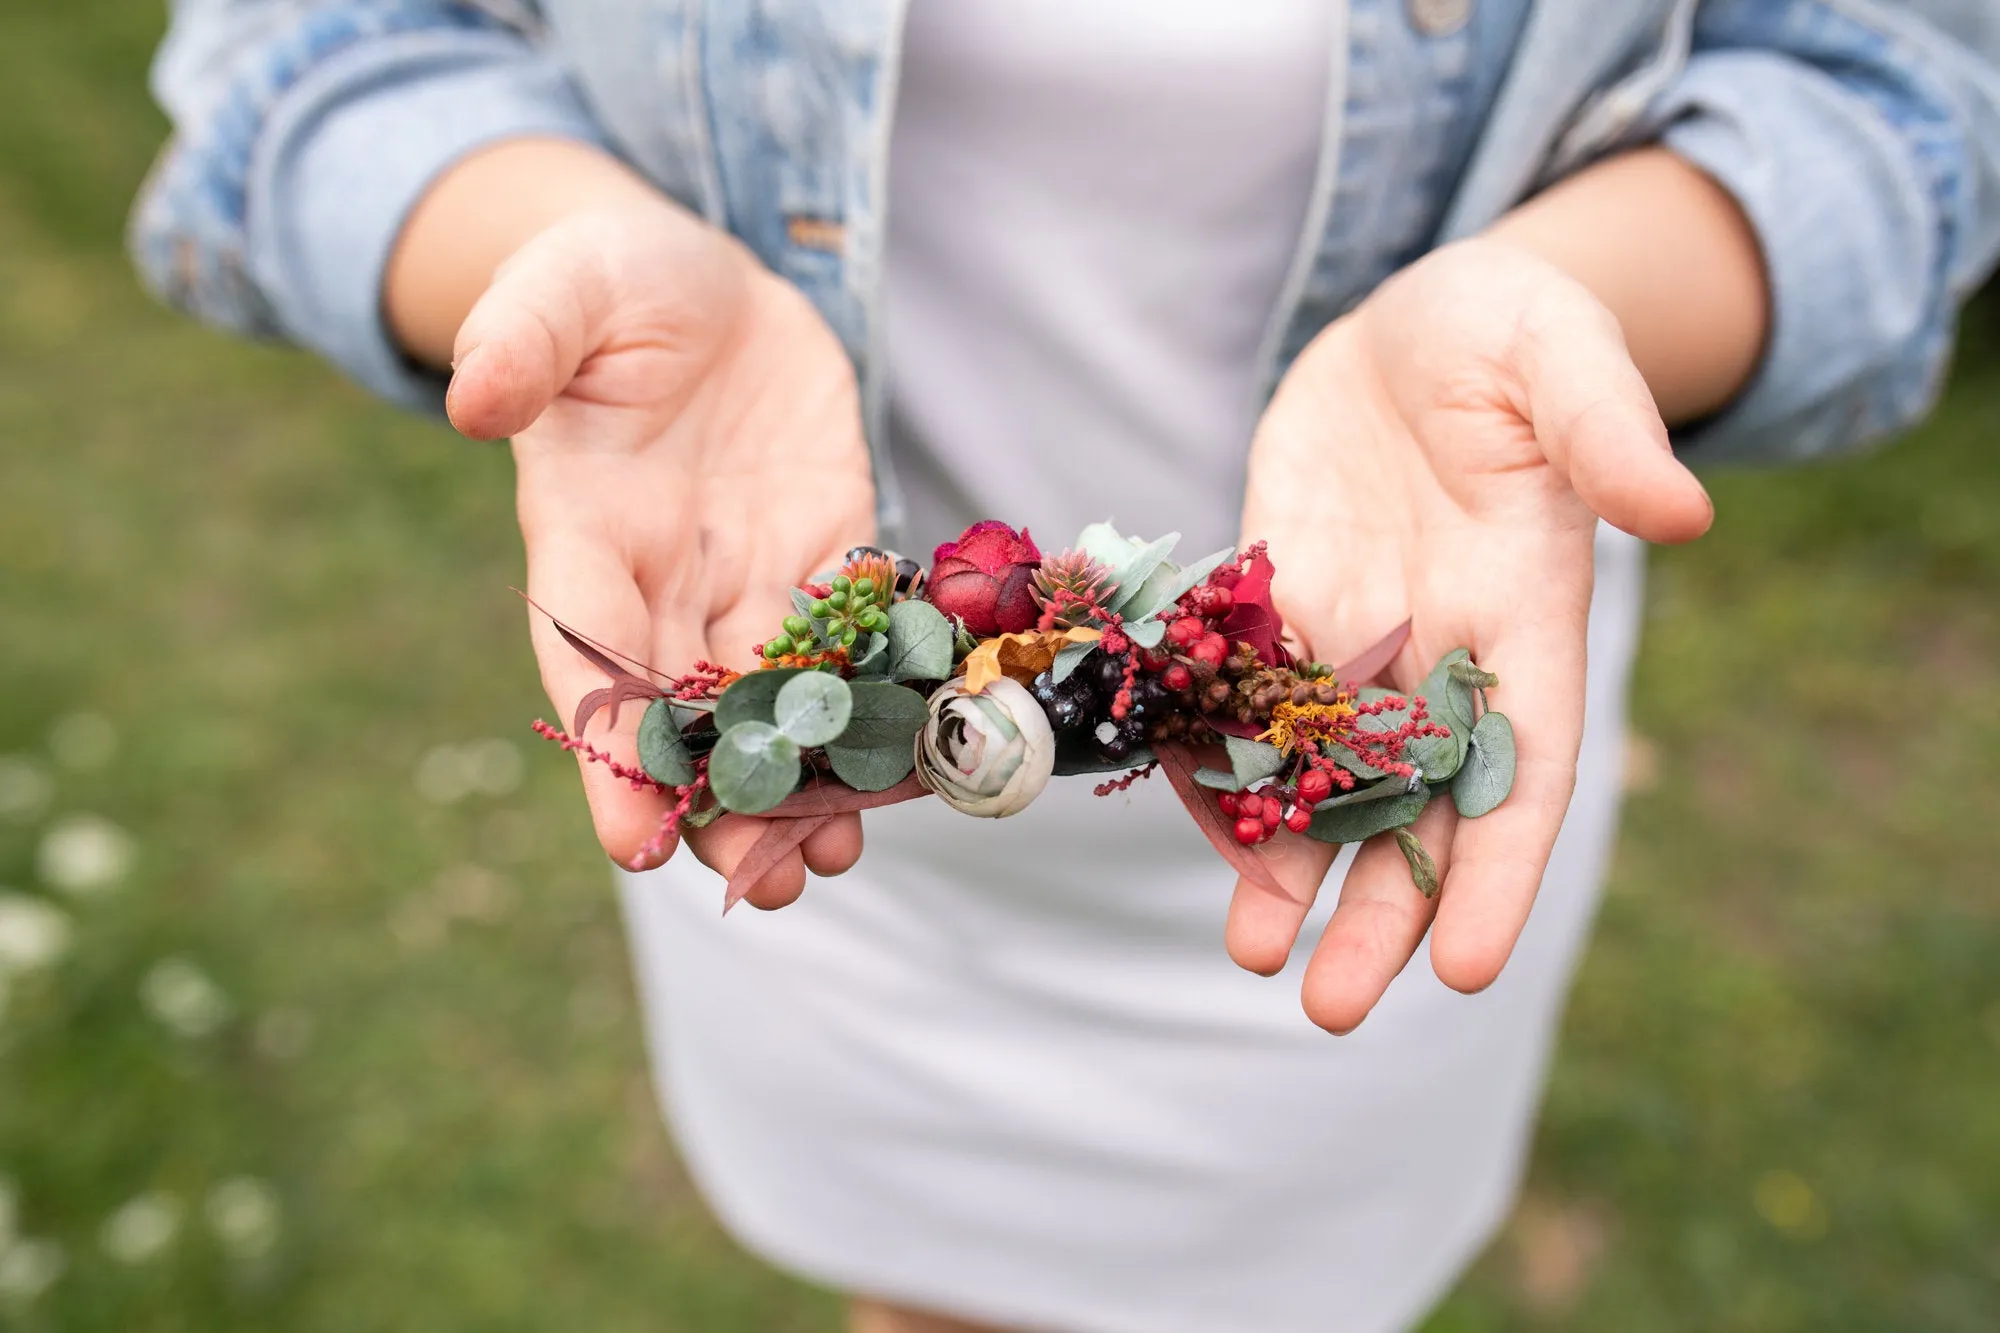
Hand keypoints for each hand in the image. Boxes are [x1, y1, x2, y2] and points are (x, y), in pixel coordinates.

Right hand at [447, 201, 874, 905]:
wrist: (704, 281)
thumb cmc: (610, 280)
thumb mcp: (561, 284)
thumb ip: (520, 336)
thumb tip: (471, 398)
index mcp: (586, 532)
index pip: (587, 656)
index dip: (607, 749)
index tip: (628, 839)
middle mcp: (665, 577)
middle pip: (686, 710)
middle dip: (719, 799)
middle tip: (759, 882)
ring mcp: (748, 573)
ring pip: (771, 698)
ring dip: (799, 780)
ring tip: (827, 860)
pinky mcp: (826, 549)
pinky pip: (852, 637)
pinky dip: (874, 700)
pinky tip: (905, 763)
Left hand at [1235, 236, 1712, 1030]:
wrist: (1410, 322)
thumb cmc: (1511, 332)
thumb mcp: (1564, 358)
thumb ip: (1608, 432)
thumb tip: (1682, 509)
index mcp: (1527, 617)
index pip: (1528, 771)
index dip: (1502, 871)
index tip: (1466, 968)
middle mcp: (1438, 651)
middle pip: (1418, 808)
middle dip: (1380, 909)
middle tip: (1330, 1006)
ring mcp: (1350, 634)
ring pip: (1321, 776)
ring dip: (1285, 864)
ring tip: (1249, 951)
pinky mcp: (1272, 601)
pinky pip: (1240, 702)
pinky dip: (1216, 763)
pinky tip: (1186, 820)